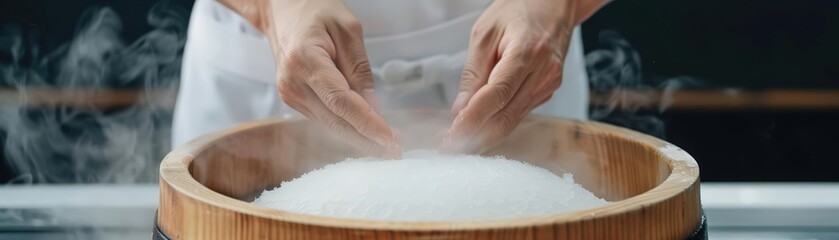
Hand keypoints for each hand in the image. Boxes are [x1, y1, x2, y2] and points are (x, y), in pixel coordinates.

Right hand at [220, 0, 399, 156]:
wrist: (282, 10)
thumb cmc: (315, 12)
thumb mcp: (348, 30)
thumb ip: (360, 70)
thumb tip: (374, 108)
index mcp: (304, 60)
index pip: (340, 101)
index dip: (366, 123)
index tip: (389, 137)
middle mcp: (292, 83)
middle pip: (335, 121)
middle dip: (368, 139)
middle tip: (396, 151)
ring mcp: (290, 94)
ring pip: (331, 126)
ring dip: (360, 138)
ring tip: (389, 146)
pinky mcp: (294, 100)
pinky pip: (325, 120)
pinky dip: (348, 129)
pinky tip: (368, 135)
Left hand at [442, 0, 605, 152]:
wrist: (554, 5)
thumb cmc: (518, 11)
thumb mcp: (484, 33)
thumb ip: (473, 72)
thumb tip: (461, 109)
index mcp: (527, 52)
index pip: (497, 95)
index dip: (474, 118)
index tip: (452, 133)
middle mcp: (543, 73)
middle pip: (506, 117)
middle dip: (474, 136)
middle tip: (447, 147)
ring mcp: (548, 84)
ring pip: (512, 121)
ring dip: (483, 135)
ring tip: (454, 141)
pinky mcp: (547, 91)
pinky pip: (518, 114)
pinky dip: (496, 123)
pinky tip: (477, 127)